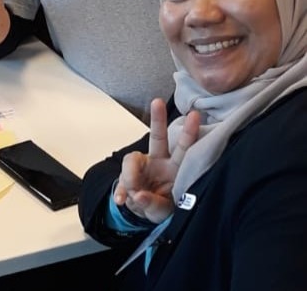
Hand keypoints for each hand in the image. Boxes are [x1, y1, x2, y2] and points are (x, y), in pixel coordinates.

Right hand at [114, 99, 199, 223]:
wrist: (143, 212)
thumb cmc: (160, 207)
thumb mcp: (161, 211)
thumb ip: (153, 203)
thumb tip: (138, 195)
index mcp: (176, 168)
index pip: (184, 148)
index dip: (189, 133)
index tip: (194, 116)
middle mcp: (160, 162)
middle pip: (158, 137)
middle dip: (158, 119)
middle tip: (157, 102)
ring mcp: (142, 166)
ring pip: (132, 159)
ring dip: (130, 177)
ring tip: (134, 195)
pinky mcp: (127, 174)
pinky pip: (121, 180)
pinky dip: (121, 192)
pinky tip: (122, 200)